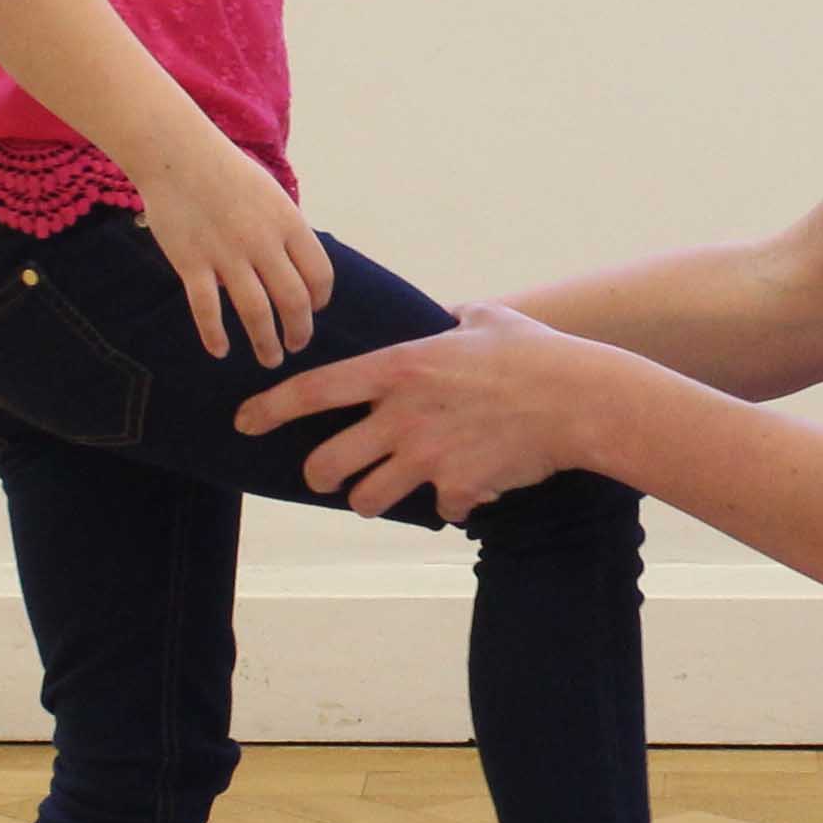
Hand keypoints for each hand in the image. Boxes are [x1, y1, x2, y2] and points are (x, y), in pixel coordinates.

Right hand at [139, 133, 330, 366]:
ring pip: (256, 312)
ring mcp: (227, 254)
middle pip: (293, 301)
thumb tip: (296, 267)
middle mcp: (263, 242)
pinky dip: (215, 335)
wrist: (177, 154)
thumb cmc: (226, 171)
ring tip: (269, 358)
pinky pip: (207, 309)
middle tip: (295, 345)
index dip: (320, 300)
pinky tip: (221, 351)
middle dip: (299, 331)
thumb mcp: (271, 193)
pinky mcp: (192, 263)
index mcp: (289, 222)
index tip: (313, 311)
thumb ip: (285, 230)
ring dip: (266, 342)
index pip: (319, 274)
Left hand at [240, 303, 599, 519]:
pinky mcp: (458, 487)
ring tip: (394, 487)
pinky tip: (472, 487)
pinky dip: (452, 503)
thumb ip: (455, 319)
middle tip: (331, 473)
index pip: (315, 392)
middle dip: (322, 474)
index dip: (270, 409)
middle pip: (326, 465)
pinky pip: (439, 508)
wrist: (578, 399)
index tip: (244, 422)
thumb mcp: (486, 318)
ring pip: (367, 500)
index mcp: (399, 369)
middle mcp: (402, 416)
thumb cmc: (534, 353)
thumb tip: (450, 315)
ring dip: (374, 497)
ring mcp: (428, 457)